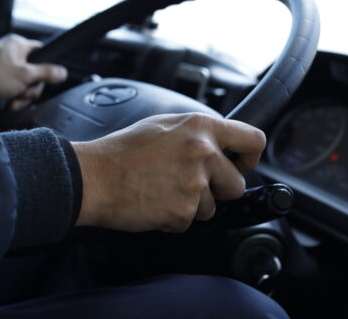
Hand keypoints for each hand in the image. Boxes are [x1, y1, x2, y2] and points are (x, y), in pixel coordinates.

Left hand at [0, 34, 66, 113]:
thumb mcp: (25, 76)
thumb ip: (47, 73)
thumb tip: (63, 72)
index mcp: (17, 44)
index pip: (42, 52)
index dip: (46, 69)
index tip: (43, 81)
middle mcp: (9, 52)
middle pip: (34, 72)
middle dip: (31, 89)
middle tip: (23, 94)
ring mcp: (0, 65)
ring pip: (22, 83)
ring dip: (21, 96)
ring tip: (12, 102)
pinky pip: (10, 88)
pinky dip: (11, 97)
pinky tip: (7, 104)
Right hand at [72, 113, 266, 232]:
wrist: (94, 177)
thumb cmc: (122, 151)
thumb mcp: (164, 125)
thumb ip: (197, 133)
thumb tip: (219, 144)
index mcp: (200, 127)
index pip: (253, 140)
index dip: (250, 156)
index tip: (240, 163)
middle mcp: (203, 154)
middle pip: (237, 184)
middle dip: (218, 189)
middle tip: (190, 184)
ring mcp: (195, 185)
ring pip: (212, 208)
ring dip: (193, 205)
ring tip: (163, 190)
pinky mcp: (183, 212)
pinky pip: (190, 222)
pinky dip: (175, 218)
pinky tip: (155, 202)